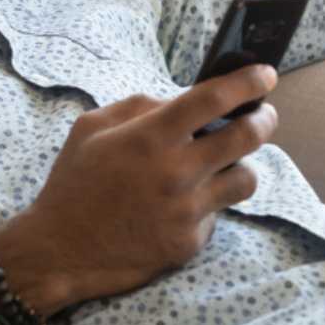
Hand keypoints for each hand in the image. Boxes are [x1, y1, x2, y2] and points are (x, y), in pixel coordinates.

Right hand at [0, 65, 279, 314]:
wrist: (60, 251)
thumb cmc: (73, 184)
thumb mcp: (91, 128)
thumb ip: (139, 107)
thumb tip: (181, 101)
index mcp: (151, 137)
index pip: (215, 98)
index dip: (248, 81)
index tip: (264, 73)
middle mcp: (176, 172)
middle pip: (247, 136)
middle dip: (264, 119)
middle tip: (262, 115)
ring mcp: (186, 211)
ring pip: (245, 179)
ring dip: (239, 166)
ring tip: (221, 164)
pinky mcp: (189, 242)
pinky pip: (217, 214)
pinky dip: (206, 204)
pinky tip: (181, 205)